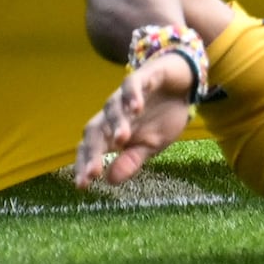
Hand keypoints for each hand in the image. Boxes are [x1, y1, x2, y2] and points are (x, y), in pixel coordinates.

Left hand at [71, 53, 194, 188]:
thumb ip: (131, 161)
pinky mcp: (142, 77)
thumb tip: (110, 181)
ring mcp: (125, 95)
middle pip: (96, 129)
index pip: (91, 147)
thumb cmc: (162, 116)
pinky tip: (136, 107)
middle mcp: (113, 112)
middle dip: (93, 151)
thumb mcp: (151, 145)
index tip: (82, 186)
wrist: (182, 84)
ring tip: (121, 139)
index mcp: (112, 131)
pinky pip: (132, 85)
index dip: (85, 165)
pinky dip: (132, 95)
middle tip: (94, 173)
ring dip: (116, 123)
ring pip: (112, 107)